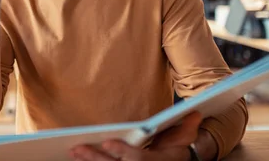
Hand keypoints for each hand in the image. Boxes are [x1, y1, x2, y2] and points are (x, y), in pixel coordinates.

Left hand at [69, 112, 201, 160]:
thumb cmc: (176, 150)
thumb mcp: (185, 138)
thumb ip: (187, 127)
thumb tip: (195, 112)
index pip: (138, 159)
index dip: (122, 152)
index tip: (107, 143)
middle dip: (95, 159)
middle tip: (77, 148)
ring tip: (73, 152)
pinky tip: (79, 158)